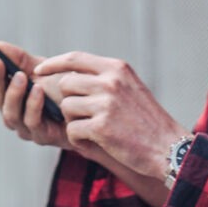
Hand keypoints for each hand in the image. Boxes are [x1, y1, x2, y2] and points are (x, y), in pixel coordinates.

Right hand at [0, 42, 99, 157]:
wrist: (94, 108)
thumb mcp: (41, 69)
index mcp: (12, 96)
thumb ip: (19, 59)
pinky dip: (33, 106)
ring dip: (14, 94)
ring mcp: (27, 128)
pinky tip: (38, 90)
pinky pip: (32, 123)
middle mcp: (15, 113)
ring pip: (10, 115)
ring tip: (21, 77)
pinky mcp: (44, 137)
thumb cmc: (66, 89)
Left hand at [35, 51, 187, 181]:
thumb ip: (104, 78)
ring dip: (74, 122)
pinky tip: (94, 143)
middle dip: (67, 101)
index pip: (75, 58)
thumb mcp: (129, 87)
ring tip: (93, 131)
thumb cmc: (147, 121)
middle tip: (82, 116)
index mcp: (117, 68)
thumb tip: (68, 75)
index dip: (53, 64)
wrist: (168, 148)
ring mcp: (106, 104)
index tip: (38, 71)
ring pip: (66, 107)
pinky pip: (72, 130)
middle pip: (65, 84)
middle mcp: (111, 82)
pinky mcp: (101, 127)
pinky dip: (78, 140)